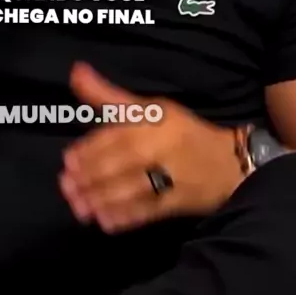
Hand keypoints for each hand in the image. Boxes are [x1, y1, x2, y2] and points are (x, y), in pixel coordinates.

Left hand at [59, 63, 245, 232]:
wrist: (228, 162)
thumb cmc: (179, 131)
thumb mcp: (148, 107)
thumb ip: (107, 95)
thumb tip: (75, 70)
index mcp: (152, 120)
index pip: (117, 134)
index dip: (91, 149)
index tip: (67, 161)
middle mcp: (160, 146)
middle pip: (121, 162)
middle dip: (91, 176)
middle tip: (66, 187)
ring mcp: (171, 176)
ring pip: (132, 188)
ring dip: (103, 198)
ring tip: (79, 207)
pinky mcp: (179, 203)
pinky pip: (150, 211)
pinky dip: (127, 217)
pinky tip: (105, 223)